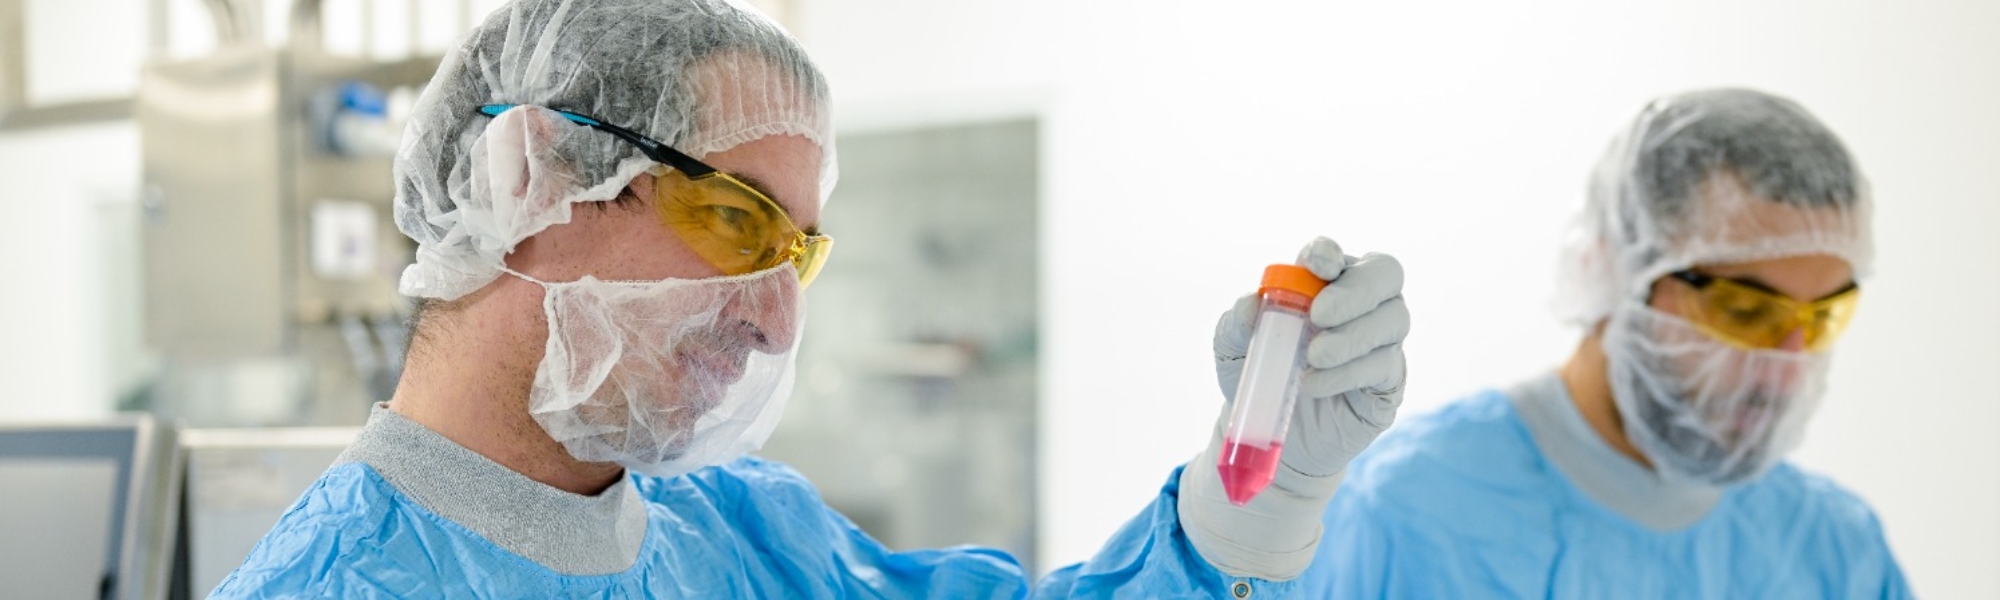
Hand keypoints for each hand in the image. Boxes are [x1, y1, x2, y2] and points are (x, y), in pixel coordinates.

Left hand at [1179, 236, 1408, 579]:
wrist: (1272, 430)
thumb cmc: (1258, 374)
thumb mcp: (1234, 348)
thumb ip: (1238, 323)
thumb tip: (1250, 304)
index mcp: (1324, 281)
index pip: (1336, 255)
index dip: (1328, 254)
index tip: (1313, 265)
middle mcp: (1362, 303)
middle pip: (1386, 274)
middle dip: (1355, 291)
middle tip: (1320, 314)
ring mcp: (1382, 340)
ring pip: (1393, 320)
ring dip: (1351, 337)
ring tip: (1313, 357)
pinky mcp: (1389, 380)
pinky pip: (1385, 366)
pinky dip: (1348, 373)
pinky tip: (1315, 383)